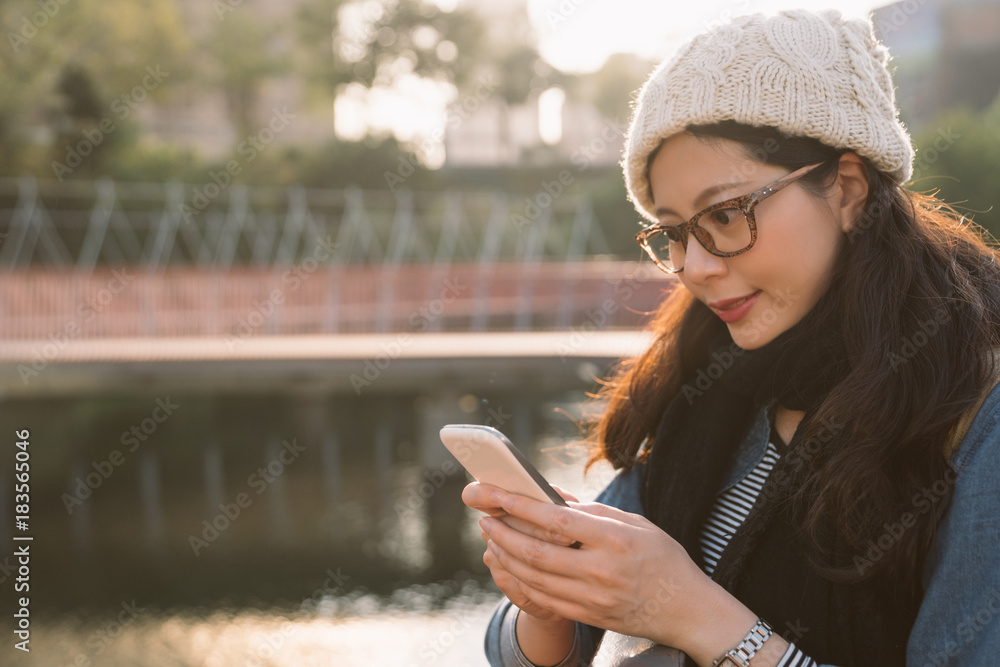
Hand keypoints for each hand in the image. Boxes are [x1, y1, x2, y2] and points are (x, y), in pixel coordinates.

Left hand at [472, 487, 756, 657]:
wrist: (688, 610)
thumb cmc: (663, 558)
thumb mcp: (634, 523)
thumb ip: (591, 510)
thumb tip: (550, 494)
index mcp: (614, 539)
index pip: (554, 520)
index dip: (518, 506)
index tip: (494, 493)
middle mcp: (601, 570)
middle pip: (536, 552)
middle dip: (502, 533)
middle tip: (484, 517)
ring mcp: (593, 598)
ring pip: (534, 577)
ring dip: (505, 556)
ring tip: (491, 537)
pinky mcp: (589, 616)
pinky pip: (543, 599)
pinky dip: (519, 581)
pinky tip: (509, 566)